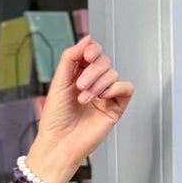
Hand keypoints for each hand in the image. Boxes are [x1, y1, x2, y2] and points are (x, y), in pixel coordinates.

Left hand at [27, 36, 133, 182]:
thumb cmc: (55, 119)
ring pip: (113, 74)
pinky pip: (126, 89)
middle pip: (104, 62)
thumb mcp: (59, 82)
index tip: (86, 55)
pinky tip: (102, 97)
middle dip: (93, 71)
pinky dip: (116, 89)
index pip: (92, 54)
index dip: (92, 50)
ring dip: (98, 84)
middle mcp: (93, 84)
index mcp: (78, 76)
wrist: (60, 143)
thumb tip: (86, 39)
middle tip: (80, 85)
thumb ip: (71, 58)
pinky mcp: (115, 107)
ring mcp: (105, 96)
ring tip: (84, 98)